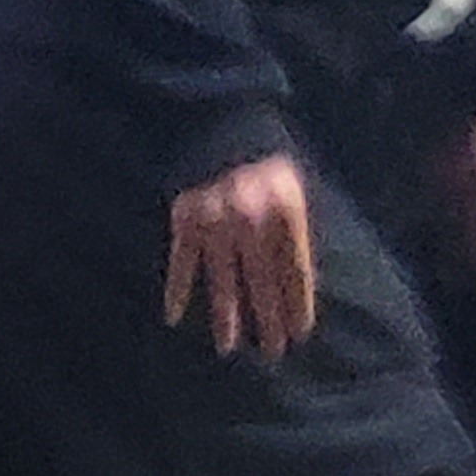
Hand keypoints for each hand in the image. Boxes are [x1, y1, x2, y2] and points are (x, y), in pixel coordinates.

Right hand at [166, 153, 318, 357]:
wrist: (224, 124)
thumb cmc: (269, 163)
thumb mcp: (296, 189)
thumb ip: (295, 233)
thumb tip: (301, 284)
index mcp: (286, 210)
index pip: (294, 268)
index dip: (297, 301)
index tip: (300, 332)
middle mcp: (251, 218)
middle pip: (262, 279)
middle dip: (268, 317)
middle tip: (272, 351)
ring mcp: (215, 220)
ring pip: (222, 278)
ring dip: (225, 315)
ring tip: (228, 348)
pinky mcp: (185, 218)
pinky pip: (181, 262)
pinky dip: (178, 289)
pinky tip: (174, 318)